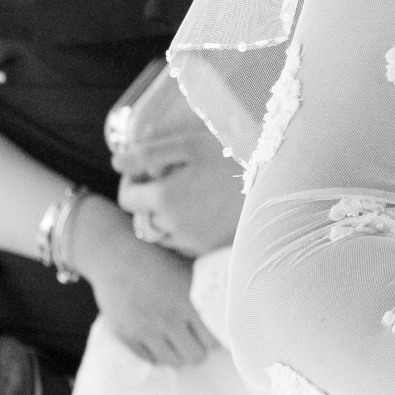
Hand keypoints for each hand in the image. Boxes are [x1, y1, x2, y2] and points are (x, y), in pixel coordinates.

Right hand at [75, 198, 213, 367]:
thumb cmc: (158, 257)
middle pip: (196, 356)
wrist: (115, 253)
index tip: (213, 331)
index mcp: (189, 300)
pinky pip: (149, 359)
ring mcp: (145, 329)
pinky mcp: (125, 335)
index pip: (214, 340)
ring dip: (178, 353)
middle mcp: (168, 318)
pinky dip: (157, 353)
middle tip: (195, 337)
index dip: (216, 337)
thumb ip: (210, 288)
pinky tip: (159, 338)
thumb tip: (239, 302)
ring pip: (173, 361)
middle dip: (199, 348)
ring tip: (177, 338)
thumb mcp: (190, 267)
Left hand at [117, 148, 245, 259]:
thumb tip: (116, 162)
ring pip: (162, 234)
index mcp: (163, 198)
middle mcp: (172, 226)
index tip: (146, 169)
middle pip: (142, 219)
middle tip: (169, 178)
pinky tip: (203, 211)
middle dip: (148, 200)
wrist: (278, 184)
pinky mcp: (210, 250)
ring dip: (165, 217)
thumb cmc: (234, 156)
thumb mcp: (190, 145)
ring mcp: (192, 242)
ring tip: (187, 195)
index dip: (132, 182)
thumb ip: (148, 153)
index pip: (127, 199)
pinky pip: (184, 243)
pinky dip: (184, 229)